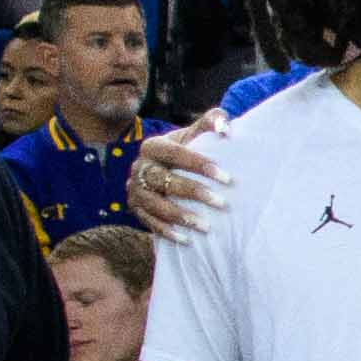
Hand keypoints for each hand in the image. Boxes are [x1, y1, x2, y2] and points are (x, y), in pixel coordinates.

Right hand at [129, 118, 226, 235]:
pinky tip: (187, 240)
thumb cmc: (191, 148)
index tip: (226, 177)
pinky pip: (148, 222)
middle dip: (193, 192)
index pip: (174, 153)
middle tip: (222, 203)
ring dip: (180, 216)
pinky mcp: (135, 208)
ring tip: (206, 226)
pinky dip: (167, 231)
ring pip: (154, 204)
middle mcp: (139, 167)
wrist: (170, 167)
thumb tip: (225, 128)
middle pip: (163, 180)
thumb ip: (213, 121)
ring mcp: (134, 189)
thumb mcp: (198, 133)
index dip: (199, 164)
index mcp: (153, 146)